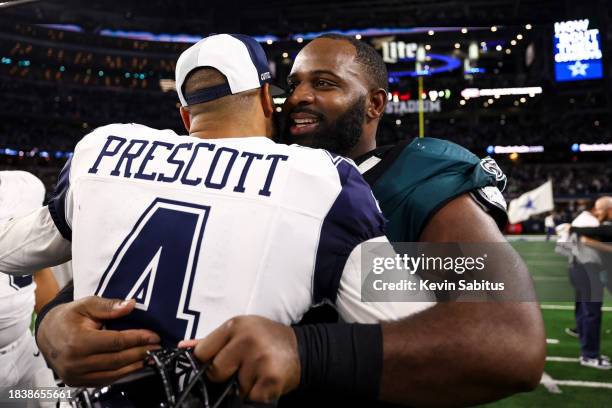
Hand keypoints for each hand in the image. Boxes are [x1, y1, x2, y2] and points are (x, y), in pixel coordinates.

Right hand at [36, 296, 160, 385]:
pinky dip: (122, 373)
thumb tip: (131, 305)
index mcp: (77, 342)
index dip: (137, 339)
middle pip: (117, 360)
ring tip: (151, 356)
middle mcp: (76, 362)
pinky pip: (105, 380)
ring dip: (135, 365)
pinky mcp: (77, 382)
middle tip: (157, 347)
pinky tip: (135, 364)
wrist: (46, 333)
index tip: (154, 336)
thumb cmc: (69, 316)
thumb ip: (109, 306)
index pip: (116, 342)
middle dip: (140, 352)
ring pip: (113, 373)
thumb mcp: (86, 304)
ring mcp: (75, 375)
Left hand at [180, 315, 299, 402]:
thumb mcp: (239, 331)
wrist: (302, 348)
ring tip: (257, 373)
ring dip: (243, 386)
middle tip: (242, 368)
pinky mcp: (271, 378)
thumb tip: (183, 347)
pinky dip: (256, 396)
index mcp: (234, 325)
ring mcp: (260, 358)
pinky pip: (251, 397)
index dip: (208, 363)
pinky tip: (265, 383)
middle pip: (215, 371)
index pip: (202, 353)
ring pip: (234, 387)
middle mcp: (246, 339)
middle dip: (226, 376)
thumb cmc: (266, 339)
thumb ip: (212, 341)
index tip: (221, 364)